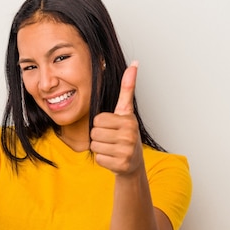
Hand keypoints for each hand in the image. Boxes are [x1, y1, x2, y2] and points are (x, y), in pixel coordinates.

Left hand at [90, 61, 143, 175]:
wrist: (133, 163)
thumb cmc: (126, 134)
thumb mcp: (126, 111)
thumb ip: (127, 88)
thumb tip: (134, 63)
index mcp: (128, 120)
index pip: (97, 120)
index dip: (101, 124)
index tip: (113, 128)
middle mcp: (130, 135)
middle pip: (94, 133)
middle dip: (99, 137)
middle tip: (112, 140)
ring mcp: (127, 151)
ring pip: (95, 146)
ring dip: (100, 148)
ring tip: (113, 148)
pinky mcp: (122, 165)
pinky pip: (99, 159)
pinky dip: (103, 160)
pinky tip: (113, 158)